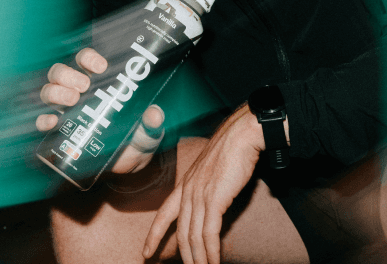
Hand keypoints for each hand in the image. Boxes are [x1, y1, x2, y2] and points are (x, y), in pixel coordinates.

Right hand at [36, 47, 164, 173]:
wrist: (129, 162)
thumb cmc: (138, 136)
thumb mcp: (148, 128)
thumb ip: (152, 122)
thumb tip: (154, 114)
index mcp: (99, 81)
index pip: (85, 59)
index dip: (88, 57)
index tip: (101, 67)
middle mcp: (78, 91)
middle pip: (61, 72)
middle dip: (69, 75)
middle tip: (84, 86)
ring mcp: (65, 110)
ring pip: (49, 91)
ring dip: (56, 92)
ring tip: (72, 101)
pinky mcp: (58, 131)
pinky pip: (41, 121)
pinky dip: (42, 120)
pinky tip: (51, 122)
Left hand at [143, 105, 264, 263]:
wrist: (241, 136)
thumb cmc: (231, 149)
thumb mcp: (211, 169)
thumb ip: (206, 185)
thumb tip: (210, 201)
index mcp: (185, 183)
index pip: (164, 213)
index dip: (154, 235)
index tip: (146, 252)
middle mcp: (188, 191)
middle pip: (181, 231)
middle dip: (184, 255)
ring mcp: (200, 195)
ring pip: (194, 235)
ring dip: (199, 257)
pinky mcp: (215, 199)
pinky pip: (209, 232)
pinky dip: (211, 250)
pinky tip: (214, 261)